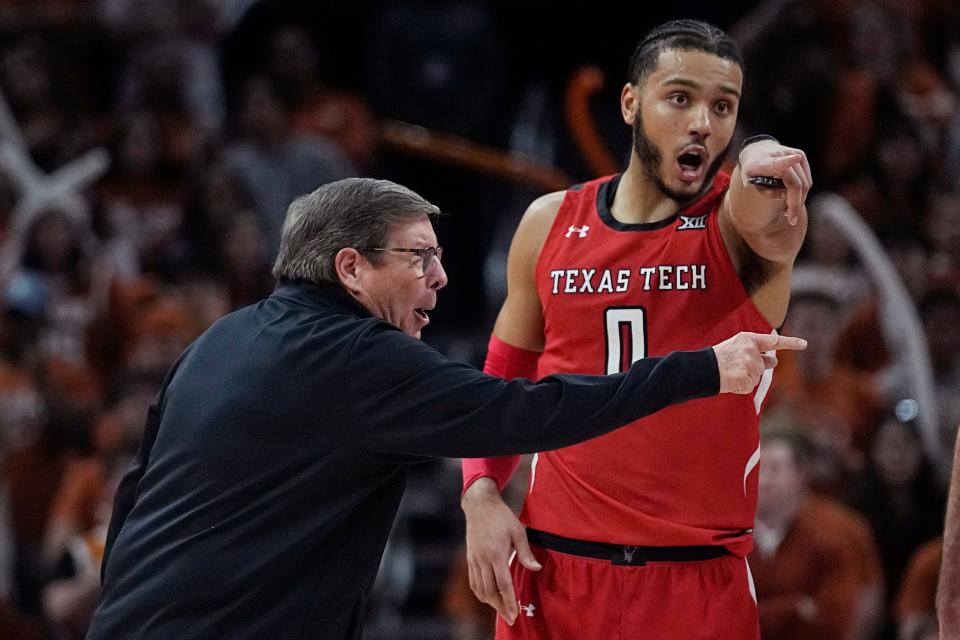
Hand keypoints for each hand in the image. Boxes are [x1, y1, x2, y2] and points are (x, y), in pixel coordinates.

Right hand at [461, 478, 540, 624]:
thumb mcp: (518, 530)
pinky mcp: (470, 558)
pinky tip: (488, 598)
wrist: (479, 505)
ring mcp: (474, 559)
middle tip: (510, 618)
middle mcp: (483, 559)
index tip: (515, 614)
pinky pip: (473, 581)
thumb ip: (525, 552)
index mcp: (496, 553)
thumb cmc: (501, 517)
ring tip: (502, 610)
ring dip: (491, 602)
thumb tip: (536, 569)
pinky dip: (480, 593)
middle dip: (501, 607)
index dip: (509, 601)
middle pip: (490, 591)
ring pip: (480, 588)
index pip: (503, 584)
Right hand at [712, 332, 806, 393]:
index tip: (804, 344)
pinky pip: (750, 387)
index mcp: (748, 339)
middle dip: (755, 368)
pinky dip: (741, 387)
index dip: (790, 343)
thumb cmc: (719, 358)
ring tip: (730, 372)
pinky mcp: (745, 379)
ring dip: (746, 377)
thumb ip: (756, 352)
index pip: (774, 342)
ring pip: (756, 377)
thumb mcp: (737, 347)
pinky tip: (731, 381)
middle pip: (763, 365)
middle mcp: (751, 351)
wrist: (702, 369)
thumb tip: (774, 360)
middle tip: (738, 366)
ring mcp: (748, 365)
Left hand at [739, 140, 812, 225]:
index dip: (787, 161)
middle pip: (796, 183)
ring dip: (800, 199)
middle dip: (796, 204)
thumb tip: (786, 197)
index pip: (778, 163)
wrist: (756, 151)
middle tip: (791, 220)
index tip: (796, 158)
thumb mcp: (750, 183)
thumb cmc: (752, 171)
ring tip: (788, 210)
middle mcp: (781, 155)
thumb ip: (766, 192)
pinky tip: (791, 198)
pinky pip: (807, 179)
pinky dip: (802, 192)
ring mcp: (793, 153)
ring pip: (805, 183)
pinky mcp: (801, 155)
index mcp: (765, 162)